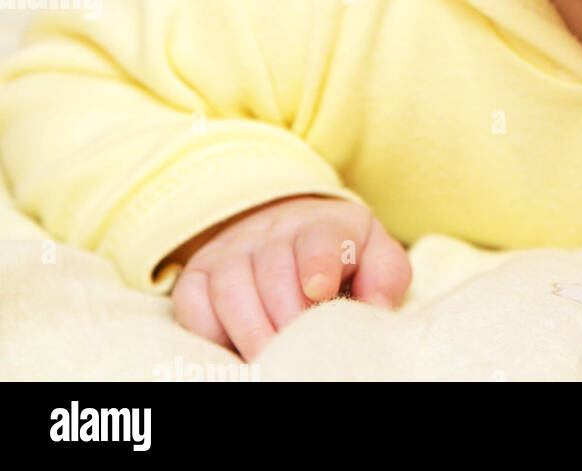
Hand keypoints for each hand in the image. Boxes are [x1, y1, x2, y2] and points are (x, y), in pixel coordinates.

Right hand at [169, 194, 411, 360]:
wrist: (288, 227)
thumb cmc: (340, 256)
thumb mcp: (375, 256)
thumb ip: (385, 276)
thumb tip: (376, 306)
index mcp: (324, 225)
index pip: (321, 238)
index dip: (319, 263)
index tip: (320, 289)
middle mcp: (273, 230)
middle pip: (274, 270)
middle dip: (286, 316)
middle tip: (299, 352)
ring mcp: (232, 249)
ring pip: (231, 285)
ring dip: (249, 329)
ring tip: (269, 360)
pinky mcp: (199, 272)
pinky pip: (192, 302)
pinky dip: (208, 331)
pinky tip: (231, 351)